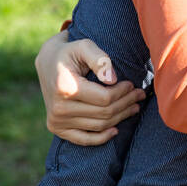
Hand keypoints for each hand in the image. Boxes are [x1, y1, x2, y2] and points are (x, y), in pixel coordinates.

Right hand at [34, 30, 145, 144]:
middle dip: (126, 104)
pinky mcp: (56, 128)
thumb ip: (99, 59)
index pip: (104, 98)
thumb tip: (112, 80)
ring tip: (134, 107)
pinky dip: (101, 138)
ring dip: (120, 118)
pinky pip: (84, 140)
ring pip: (99, 126)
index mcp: (65, 87)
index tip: (132, 85)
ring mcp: (56, 120)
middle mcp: (59, 107)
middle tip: (140, 95)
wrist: (46, 62)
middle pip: (104, 113)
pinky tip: (116, 130)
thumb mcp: (83, 46)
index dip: (123, 93)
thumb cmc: (69, 52)